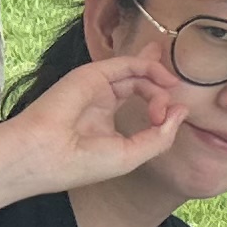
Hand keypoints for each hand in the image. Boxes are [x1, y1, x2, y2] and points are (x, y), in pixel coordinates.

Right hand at [0, 54, 189, 195]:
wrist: (44, 155)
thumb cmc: (81, 162)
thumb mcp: (131, 155)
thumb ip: (160, 136)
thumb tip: (182, 111)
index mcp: (106, 124)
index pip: (138, 106)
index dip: (161, 108)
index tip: (166, 122)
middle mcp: (101, 103)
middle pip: (140, 84)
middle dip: (162, 92)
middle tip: (165, 111)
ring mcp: (95, 87)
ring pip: (136, 73)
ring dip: (158, 82)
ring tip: (167, 94)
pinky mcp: (91, 74)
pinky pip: (126, 63)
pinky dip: (149, 67)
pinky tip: (164, 80)